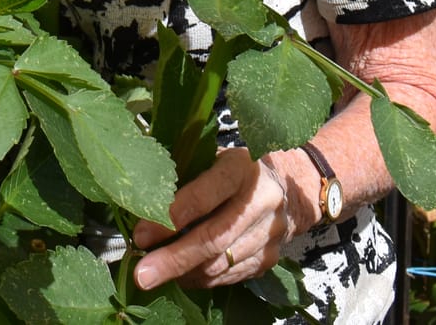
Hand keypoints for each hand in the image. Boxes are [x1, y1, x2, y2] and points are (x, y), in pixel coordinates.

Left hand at [130, 148, 307, 291]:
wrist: (294, 184)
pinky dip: (202, 279)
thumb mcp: (216, 156)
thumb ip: (186, 174)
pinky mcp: (270, 258)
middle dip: (173, 259)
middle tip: (142, 273)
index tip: (141, 234)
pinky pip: (230, 276)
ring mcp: (269, 233)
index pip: (205, 195)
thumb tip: (141, 199)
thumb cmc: (239, 167)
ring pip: (221, 263)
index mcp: (242, 168)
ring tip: (154, 273)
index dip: (171, 217)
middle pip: (213, 238)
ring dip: (184, 273)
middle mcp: (261, 201)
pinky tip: (181, 275)